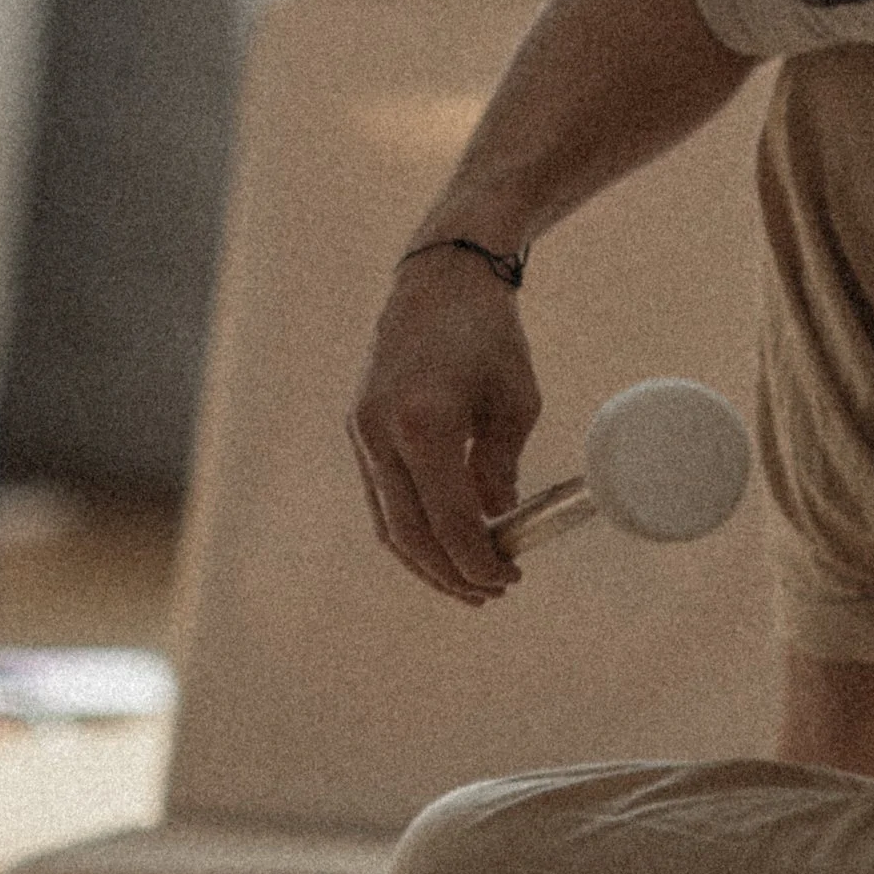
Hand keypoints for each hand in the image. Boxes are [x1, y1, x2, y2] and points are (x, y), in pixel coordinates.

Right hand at [349, 247, 541, 603]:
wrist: (438, 280)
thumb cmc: (489, 335)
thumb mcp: (515, 403)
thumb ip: (500, 469)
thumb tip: (493, 524)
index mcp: (424, 422)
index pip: (449, 519)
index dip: (479, 560)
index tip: (509, 577)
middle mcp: (381, 431)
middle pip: (410, 534)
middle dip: (450, 574)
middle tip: (490, 592)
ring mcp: (362, 430)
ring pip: (387, 522)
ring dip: (426, 560)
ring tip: (466, 581)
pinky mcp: (358, 427)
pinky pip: (380, 496)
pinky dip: (410, 528)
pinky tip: (441, 543)